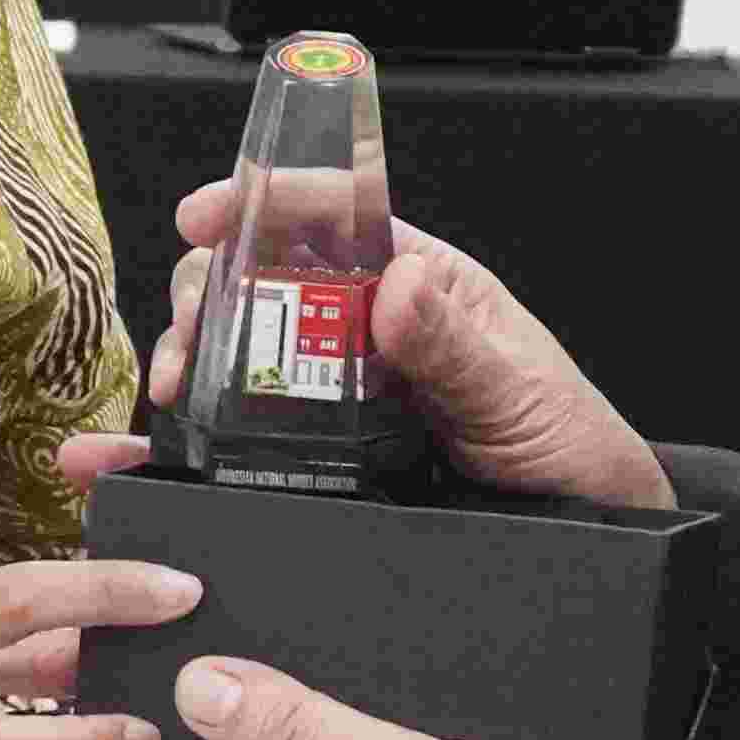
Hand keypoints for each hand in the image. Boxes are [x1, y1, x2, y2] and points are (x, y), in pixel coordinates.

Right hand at [101, 179, 671, 511]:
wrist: (594, 538)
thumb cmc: (571, 445)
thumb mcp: (519, 390)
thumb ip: (456, 343)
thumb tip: (395, 281)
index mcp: (418, 285)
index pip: (328, 218)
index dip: (260, 202)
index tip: (207, 214)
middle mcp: (367, 332)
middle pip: (261, 282)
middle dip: (207, 294)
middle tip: (189, 340)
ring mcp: (338, 396)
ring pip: (239, 356)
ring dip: (189, 361)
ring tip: (171, 392)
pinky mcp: (318, 461)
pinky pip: (243, 437)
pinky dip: (187, 439)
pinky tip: (146, 451)